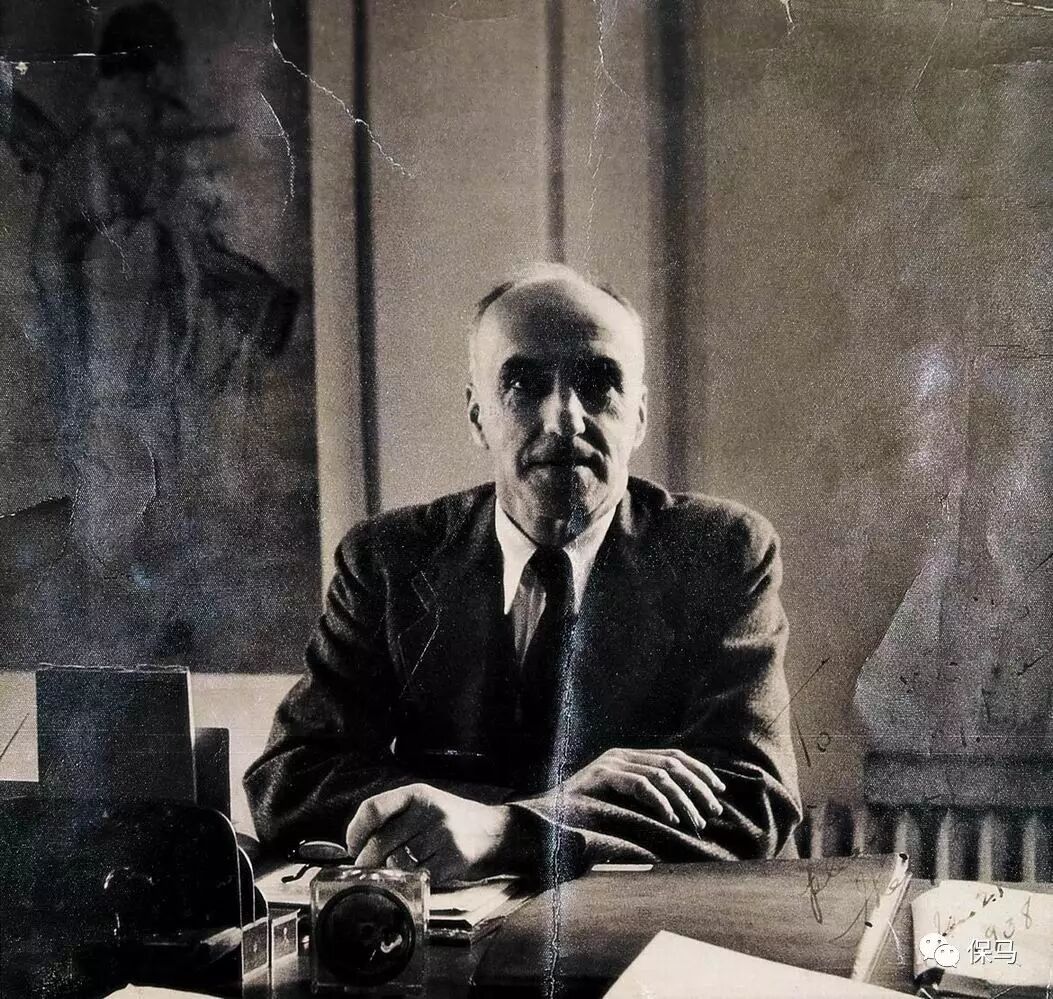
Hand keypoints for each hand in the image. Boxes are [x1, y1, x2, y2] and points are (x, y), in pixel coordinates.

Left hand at [345, 783, 518, 884]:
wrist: (495, 831)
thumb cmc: (452, 820)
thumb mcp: (426, 806)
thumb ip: (395, 818)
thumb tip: (359, 847)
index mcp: (417, 794)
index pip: (373, 809)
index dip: (356, 832)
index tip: (353, 847)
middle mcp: (429, 810)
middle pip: (381, 842)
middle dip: (368, 862)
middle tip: (367, 871)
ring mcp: (443, 833)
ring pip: (397, 862)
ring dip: (390, 874)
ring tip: (395, 873)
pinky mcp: (454, 857)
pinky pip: (419, 876)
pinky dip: (413, 881)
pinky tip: (418, 876)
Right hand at [560, 748, 725, 834]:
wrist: (549, 819)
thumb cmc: (586, 817)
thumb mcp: (622, 803)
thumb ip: (646, 797)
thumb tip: (688, 808)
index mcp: (628, 757)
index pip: (674, 756)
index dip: (700, 771)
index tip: (719, 791)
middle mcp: (621, 754)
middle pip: (672, 763)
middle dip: (698, 787)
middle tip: (713, 812)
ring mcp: (611, 762)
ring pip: (660, 774)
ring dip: (683, 800)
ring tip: (695, 822)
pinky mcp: (602, 775)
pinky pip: (640, 785)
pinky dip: (660, 802)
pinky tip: (671, 819)